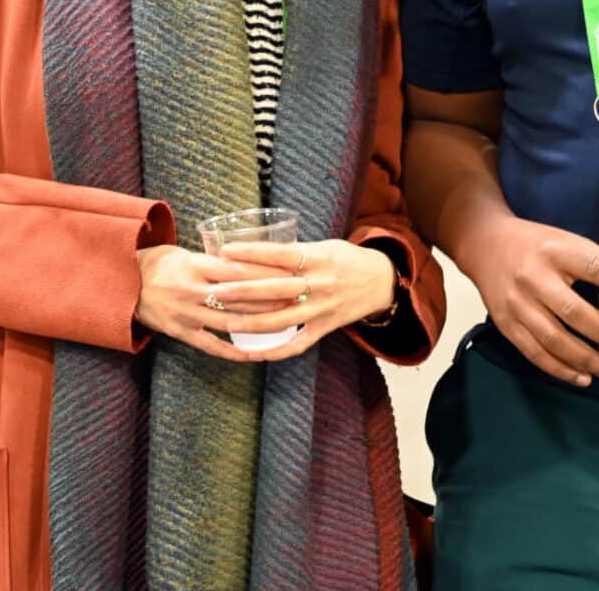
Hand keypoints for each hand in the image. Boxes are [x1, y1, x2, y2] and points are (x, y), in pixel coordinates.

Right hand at [134, 244, 302, 361]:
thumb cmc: (157, 263)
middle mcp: (193, 292)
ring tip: (286, 323)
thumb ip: (213, 260)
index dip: (266, 275)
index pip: (238, 271)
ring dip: (261, 324)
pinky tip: (255, 354)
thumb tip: (248, 260)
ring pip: (231, 322)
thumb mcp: (183, 253)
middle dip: (272, 299)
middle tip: (299, 298)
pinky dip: (235, 352)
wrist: (122, 284)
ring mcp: (187, 315)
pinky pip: (212, 346)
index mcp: (195, 267)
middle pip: (240, 297)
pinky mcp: (181, 333)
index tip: (291, 274)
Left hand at [213, 238, 396, 359]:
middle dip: (244, 290)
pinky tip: (253, 353)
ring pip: (283, 319)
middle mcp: (320, 283)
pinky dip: (276, 351)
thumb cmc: (347, 258)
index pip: (280, 254)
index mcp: (318, 257)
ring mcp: (322, 308)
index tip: (225, 251)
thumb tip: (256, 250)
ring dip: (254, 323)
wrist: (382, 281)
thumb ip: (295, 251)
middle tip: (216, 290)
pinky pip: (299, 344)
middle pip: (276, 288)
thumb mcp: (325, 246)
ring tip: (227, 323)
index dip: (252, 252)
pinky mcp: (326, 327)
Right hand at [466, 216, 598, 387]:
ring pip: (554, 340)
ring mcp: (516, 303)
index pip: (593, 268)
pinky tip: (582, 378)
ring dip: (586, 361)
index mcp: (554, 250)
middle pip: (574, 313)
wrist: (484, 243)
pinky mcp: (505, 322)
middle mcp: (533, 277)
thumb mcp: (566, 240)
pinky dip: (560, 369)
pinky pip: (534, 353)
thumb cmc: (534, 244)